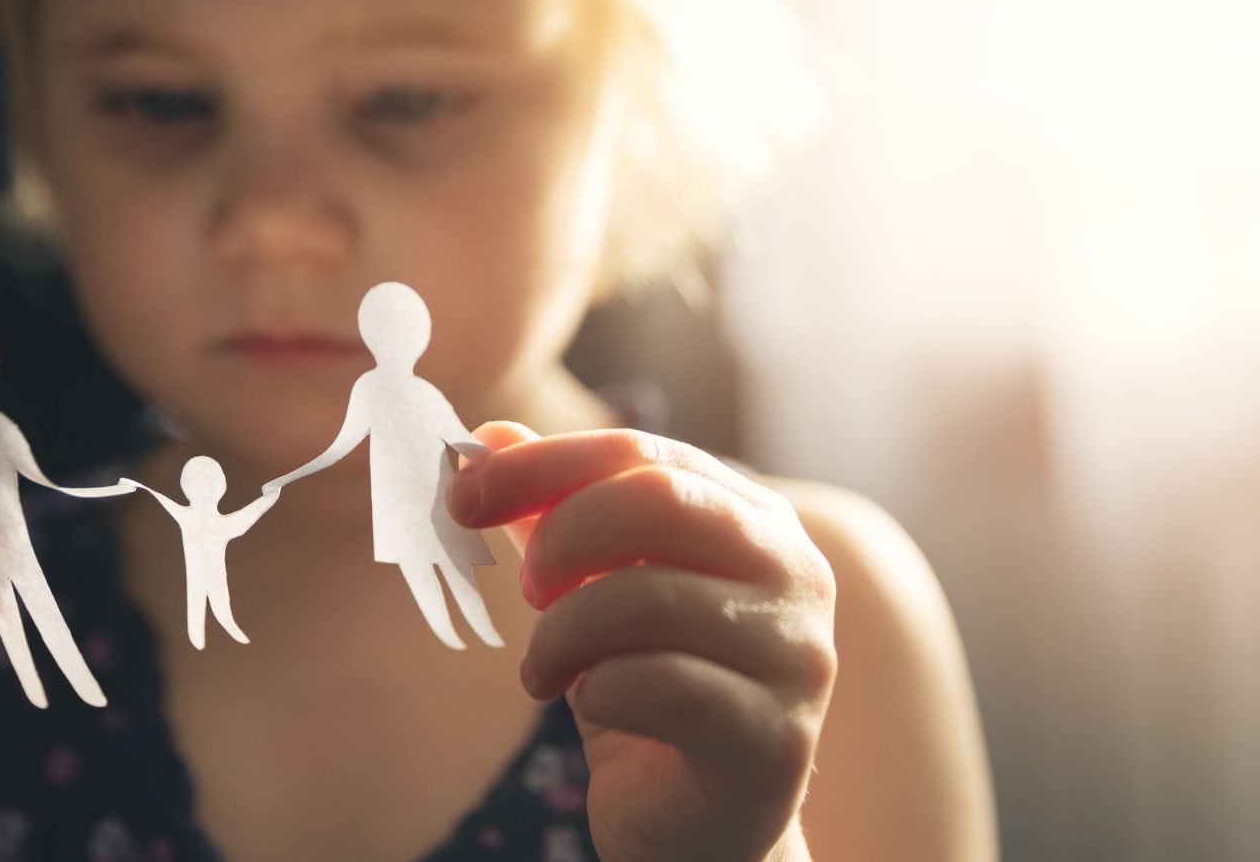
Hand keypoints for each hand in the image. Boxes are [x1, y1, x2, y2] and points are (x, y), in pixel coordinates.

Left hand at [450, 424, 836, 861]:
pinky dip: (598, 691)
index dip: (543, 464)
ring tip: (542, 670)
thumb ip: (552, 513)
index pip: (642, 452)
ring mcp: (796, 656)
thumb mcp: (591, 590)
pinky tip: (592, 706)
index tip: (463, 494)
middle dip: (563, 536)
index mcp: (754, 519)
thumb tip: (491, 438)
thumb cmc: (646, 691)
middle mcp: (795, 573)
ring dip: (563, 634)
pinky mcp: (775, 739)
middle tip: (527, 587)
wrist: (694, 823)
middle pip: (660, 500)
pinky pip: (660, 686)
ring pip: (650, 597)